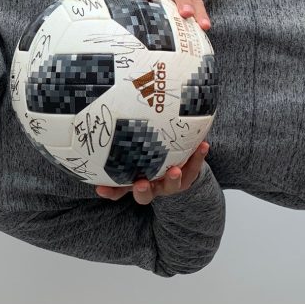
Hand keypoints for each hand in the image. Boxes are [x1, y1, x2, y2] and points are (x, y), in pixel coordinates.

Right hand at [95, 142, 209, 204]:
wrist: (175, 164)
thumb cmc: (145, 152)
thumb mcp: (131, 148)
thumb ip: (119, 137)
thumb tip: (104, 108)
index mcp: (132, 181)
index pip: (117, 190)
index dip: (109, 191)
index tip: (101, 189)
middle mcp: (150, 185)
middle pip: (144, 195)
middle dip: (142, 190)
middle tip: (141, 183)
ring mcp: (168, 184)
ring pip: (170, 187)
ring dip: (172, 179)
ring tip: (175, 170)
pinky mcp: (186, 178)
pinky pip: (194, 170)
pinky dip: (198, 158)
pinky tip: (203, 145)